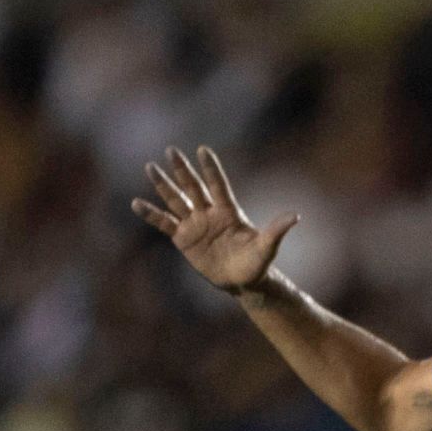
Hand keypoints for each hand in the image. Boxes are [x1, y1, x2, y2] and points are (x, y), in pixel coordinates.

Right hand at [131, 145, 297, 293]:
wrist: (242, 281)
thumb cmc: (257, 263)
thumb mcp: (267, 247)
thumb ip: (276, 230)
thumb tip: (295, 216)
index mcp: (229, 211)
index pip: (217, 185)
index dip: (211, 169)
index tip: (202, 149)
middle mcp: (209, 213)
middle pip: (193, 187)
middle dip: (182, 170)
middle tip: (170, 150)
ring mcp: (194, 224)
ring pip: (176, 200)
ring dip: (163, 185)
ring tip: (150, 167)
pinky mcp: (183, 238)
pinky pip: (164, 223)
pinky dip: (151, 214)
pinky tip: (136, 203)